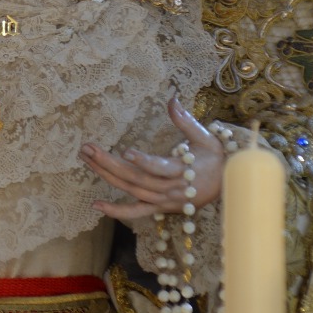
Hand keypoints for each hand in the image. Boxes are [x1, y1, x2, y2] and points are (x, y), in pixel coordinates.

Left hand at [80, 97, 224, 221]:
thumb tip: (172, 100)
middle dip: (109, 163)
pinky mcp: (159, 208)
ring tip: (86, 159)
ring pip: (131, 190)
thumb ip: (186, 121)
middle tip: (87, 148)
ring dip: (106, 176)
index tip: (126, 152)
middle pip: (136, 178)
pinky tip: (96, 205)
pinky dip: (117, 211)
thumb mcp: (205, 137)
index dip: (144, 162)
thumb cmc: (215, 158)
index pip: (160, 168)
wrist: (226, 185)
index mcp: (182, 170)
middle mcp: (170, 188)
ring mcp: (163, 200)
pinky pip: (136, 212)